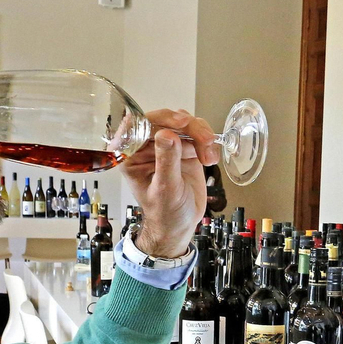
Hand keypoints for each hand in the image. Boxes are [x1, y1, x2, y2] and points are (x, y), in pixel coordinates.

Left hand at [120, 109, 217, 258]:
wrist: (180, 224)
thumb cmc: (164, 213)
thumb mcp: (165, 189)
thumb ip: (166, 161)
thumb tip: (166, 135)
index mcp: (131, 154)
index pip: (141, 125)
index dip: (161, 119)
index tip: (179, 122)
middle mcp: (147, 146)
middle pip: (166, 120)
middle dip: (188, 127)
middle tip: (204, 139)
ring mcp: (167, 145)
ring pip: (185, 123)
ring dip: (201, 135)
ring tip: (208, 156)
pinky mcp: (184, 148)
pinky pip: (197, 133)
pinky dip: (208, 142)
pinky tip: (210, 157)